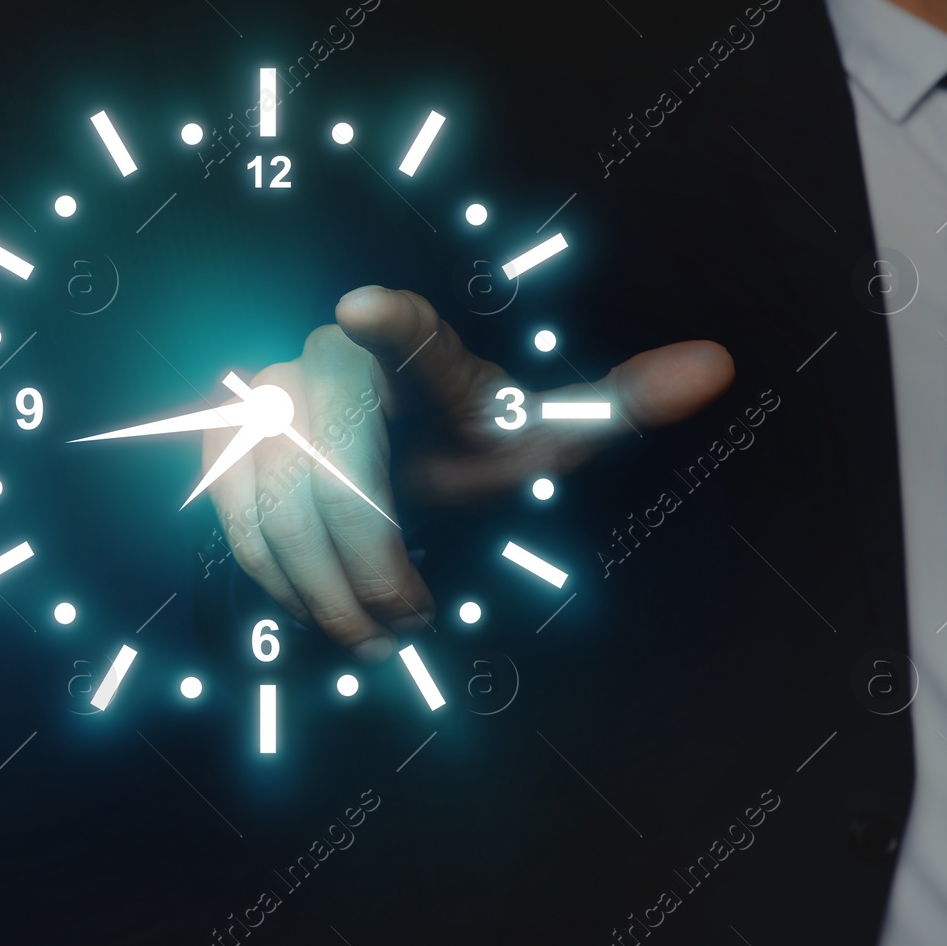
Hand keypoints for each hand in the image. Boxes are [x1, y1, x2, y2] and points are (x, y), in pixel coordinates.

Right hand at [203, 285, 733, 659]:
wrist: (378, 456)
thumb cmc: (462, 448)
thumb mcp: (534, 436)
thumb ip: (615, 404)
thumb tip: (721, 365)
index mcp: (420, 353)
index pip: (408, 334)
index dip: (388, 323)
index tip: (361, 307)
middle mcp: (334, 357)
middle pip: (332, 461)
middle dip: (369, 561)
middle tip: (408, 625)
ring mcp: (268, 392)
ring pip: (277, 500)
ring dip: (325, 590)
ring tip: (374, 638)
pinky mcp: (225, 434)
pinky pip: (235, 516)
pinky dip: (279, 581)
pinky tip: (320, 611)